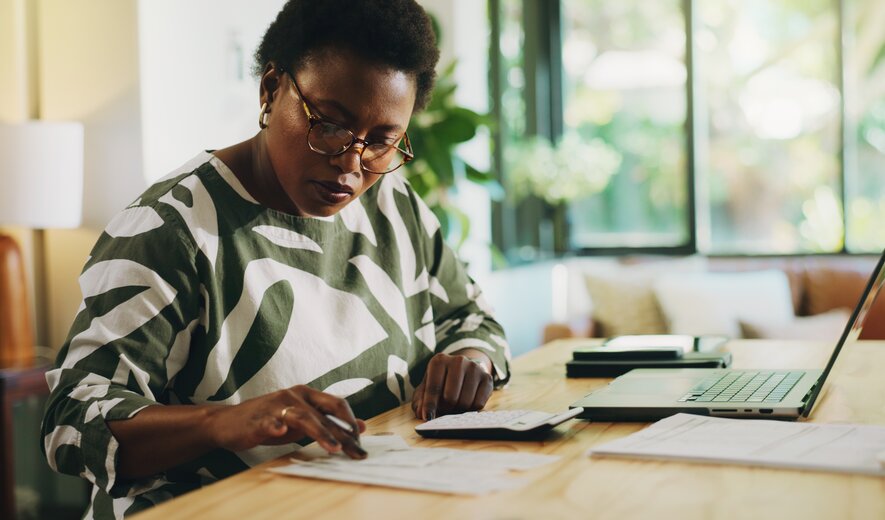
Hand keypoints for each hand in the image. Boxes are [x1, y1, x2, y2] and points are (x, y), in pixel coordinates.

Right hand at [208, 385, 366, 458]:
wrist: (229, 422)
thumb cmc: (270, 420)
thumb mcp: (303, 420)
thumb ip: (329, 421)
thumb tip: (361, 426)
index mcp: (307, 394)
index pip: (336, 405)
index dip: (351, 423)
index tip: (362, 443)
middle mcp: (295, 395)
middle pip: (324, 414)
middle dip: (343, 434)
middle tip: (357, 451)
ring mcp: (277, 405)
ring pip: (303, 417)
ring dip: (320, 432)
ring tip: (334, 447)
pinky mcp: (258, 418)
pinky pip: (269, 421)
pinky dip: (275, 425)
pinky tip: (279, 431)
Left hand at [412, 351, 493, 420]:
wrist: (463, 370)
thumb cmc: (440, 381)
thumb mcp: (426, 388)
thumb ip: (420, 401)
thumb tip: (423, 414)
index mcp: (439, 360)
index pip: (434, 387)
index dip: (430, 405)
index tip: (428, 417)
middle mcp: (458, 361)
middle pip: (450, 397)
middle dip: (445, 408)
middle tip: (444, 408)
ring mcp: (475, 368)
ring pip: (465, 402)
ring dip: (458, 409)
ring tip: (454, 404)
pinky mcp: (487, 378)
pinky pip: (478, 404)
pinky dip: (470, 409)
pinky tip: (466, 402)